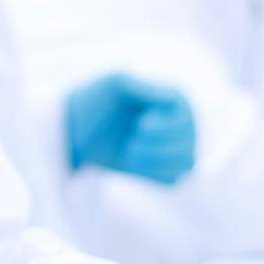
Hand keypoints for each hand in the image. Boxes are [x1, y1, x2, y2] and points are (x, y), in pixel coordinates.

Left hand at [64, 73, 195, 184]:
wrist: (74, 127)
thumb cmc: (95, 99)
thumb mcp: (115, 84)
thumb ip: (144, 86)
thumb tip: (172, 97)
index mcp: (174, 97)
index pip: (187, 118)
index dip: (167, 126)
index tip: (141, 125)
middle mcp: (179, 122)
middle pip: (189, 142)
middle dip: (160, 147)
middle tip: (131, 144)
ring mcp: (172, 146)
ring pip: (186, 163)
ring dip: (158, 162)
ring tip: (129, 154)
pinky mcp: (161, 168)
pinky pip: (173, 180)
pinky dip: (154, 175)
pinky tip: (132, 166)